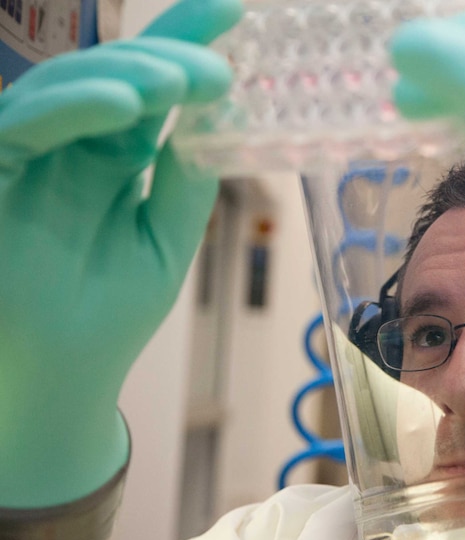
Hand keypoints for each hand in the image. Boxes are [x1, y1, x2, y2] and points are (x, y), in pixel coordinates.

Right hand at [0, 0, 240, 506]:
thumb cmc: (112, 311)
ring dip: (127, 76)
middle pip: (115, 75)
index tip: (234, 14)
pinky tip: (125, 109)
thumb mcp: (167, 238)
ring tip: (179, 81)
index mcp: (114, 155)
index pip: (151, 86)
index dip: (185, 41)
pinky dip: (72, 110)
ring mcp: (31, 156)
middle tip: (219, 67)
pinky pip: (24, 127)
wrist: (65, 374)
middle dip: (168, 59)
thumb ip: (188, 177)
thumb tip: (223, 113)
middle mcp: (72, 145)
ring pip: (70, 88)